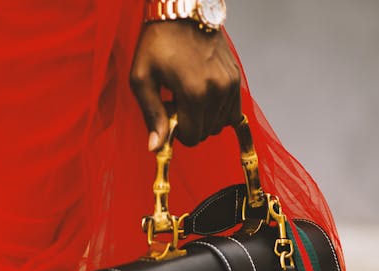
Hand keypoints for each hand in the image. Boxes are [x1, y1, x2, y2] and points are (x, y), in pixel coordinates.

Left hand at [129, 21, 240, 149]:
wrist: (183, 10)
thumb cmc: (157, 42)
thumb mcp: (142, 79)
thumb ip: (151, 115)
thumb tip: (156, 149)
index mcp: (195, 93)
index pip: (192, 138)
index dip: (177, 132)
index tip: (168, 112)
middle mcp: (217, 90)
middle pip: (206, 133)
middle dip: (190, 124)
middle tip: (177, 100)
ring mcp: (230, 84)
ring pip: (219, 124)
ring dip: (203, 118)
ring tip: (189, 94)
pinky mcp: (236, 78)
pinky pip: (231, 112)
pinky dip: (216, 110)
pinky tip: (203, 94)